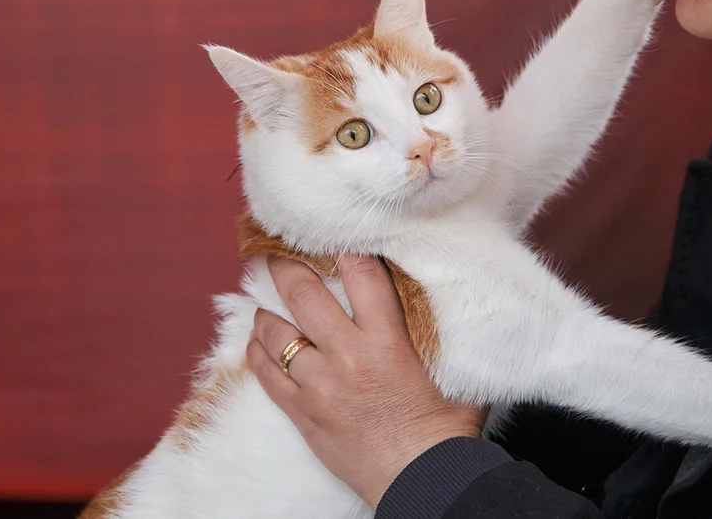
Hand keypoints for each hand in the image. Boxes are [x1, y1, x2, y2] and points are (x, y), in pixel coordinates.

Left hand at [248, 254, 485, 506]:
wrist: (424, 482)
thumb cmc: (446, 428)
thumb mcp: (453, 367)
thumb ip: (440, 328)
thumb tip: (444, 295)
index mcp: (387, 339)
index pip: (361, 273)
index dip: (346, 244)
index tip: (336, 230)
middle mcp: (347, 356)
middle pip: (303, 294)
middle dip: (287, 264)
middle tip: (277, 248)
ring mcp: (319, 386)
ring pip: (276, 332)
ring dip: (268, 310)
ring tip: (267, 297)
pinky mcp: (303, 414)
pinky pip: (266, 373)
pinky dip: (258, 351)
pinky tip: (259, 339)